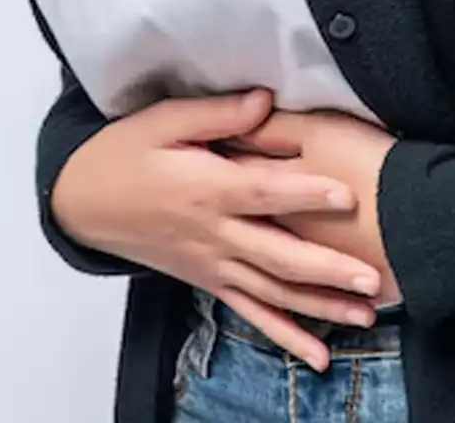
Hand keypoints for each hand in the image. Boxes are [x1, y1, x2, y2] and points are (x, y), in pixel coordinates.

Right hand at [50, 89, 384, 370]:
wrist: (81, 201)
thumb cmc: (123, 153)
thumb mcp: (161, 121)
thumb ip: (216, 113)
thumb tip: (265, 100)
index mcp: (206, 188)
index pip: (263, 193)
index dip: (304, 192)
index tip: (346, 194)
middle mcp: (213, 233)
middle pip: (278, 255)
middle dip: (328, 269)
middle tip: (373, 278)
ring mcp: (212, 263)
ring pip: (273, 292)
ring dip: (320, 306)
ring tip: (366, 316)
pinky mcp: (208, 280)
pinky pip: (251, 312)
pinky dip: (285, 335)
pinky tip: (317, 355)